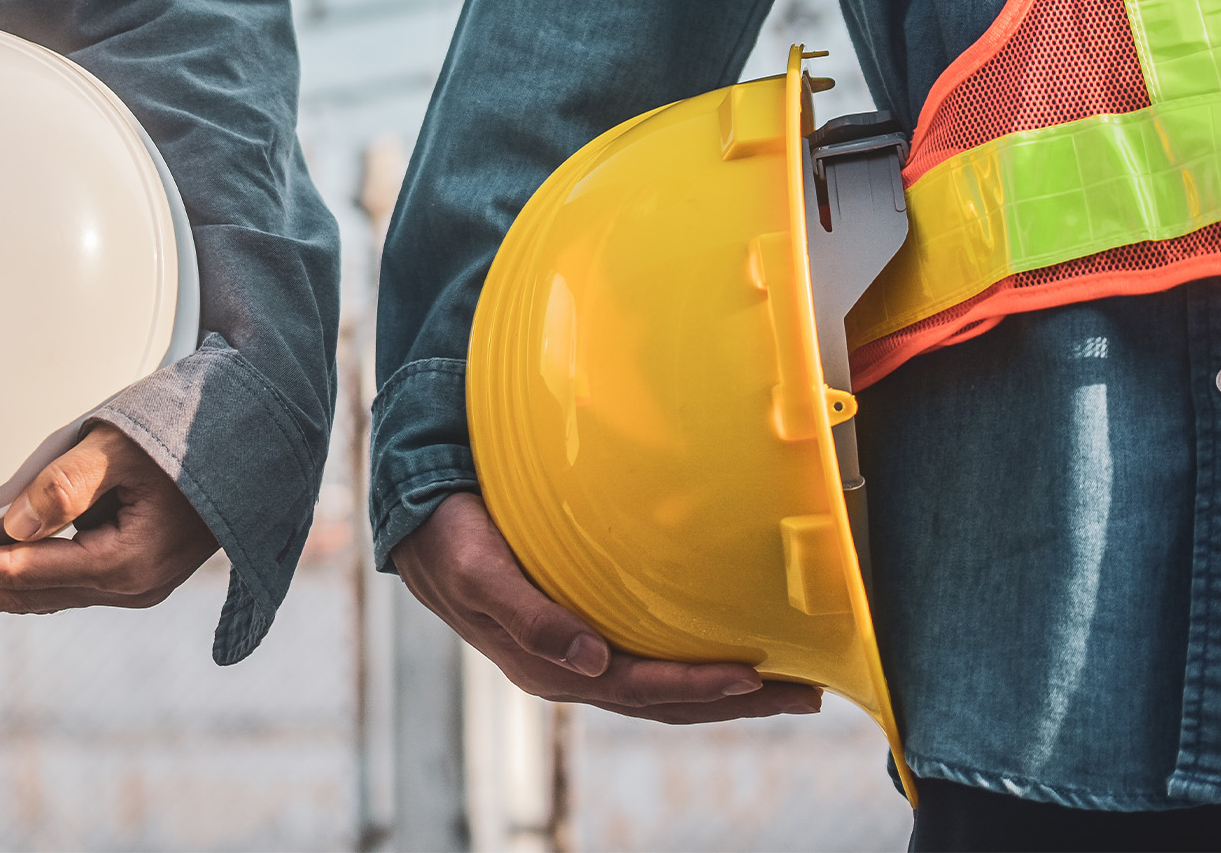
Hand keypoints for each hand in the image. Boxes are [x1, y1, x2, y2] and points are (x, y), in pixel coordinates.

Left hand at [0, 424, 218, 615]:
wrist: (259, 438)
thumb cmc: (193, 432)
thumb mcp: (124, 445)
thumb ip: (67, 483)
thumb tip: (16, 526)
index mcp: (126, 562)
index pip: (21, 573)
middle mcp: (131, 585)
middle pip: (25, 595)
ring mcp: (136, 583)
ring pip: (42, 593)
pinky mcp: (137, 570)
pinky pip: (63, 580)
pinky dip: (17, 577)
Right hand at [391, 492, 821, 722]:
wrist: (415, 520)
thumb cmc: (448, 541)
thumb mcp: (479, 574)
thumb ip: (529, 619)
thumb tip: (591, 661)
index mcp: (548, 664)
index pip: (638, 687)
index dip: (697, 686)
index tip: (755, 676)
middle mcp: (568, 667)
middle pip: (662, 699)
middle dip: (734, 701)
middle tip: (805, 694)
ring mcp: (574, 652)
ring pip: (659, 686)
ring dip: (722, 689)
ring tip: (784, 684)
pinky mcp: (578, 626)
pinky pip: (644, 658)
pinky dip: (690, 662)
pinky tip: (721, 651)